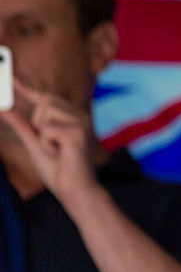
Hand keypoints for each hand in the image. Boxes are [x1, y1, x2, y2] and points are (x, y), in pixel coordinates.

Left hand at [0, 78, 104, 204]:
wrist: (75, 190)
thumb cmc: (58, 171)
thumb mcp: (35, 146)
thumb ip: (22, 127)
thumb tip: (5, 110)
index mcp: (72, 118)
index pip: (48, 99)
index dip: (28, 90)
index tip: (12, 81)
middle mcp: (79, 116)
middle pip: (45, 102)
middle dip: (37, 123)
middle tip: (49, 145)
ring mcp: (81, 122)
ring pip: (45, 113)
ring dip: (42, 135)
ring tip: (57, 151)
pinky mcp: (78, 131)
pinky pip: (48, 129)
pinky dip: (47, 144)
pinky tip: (61, 154)